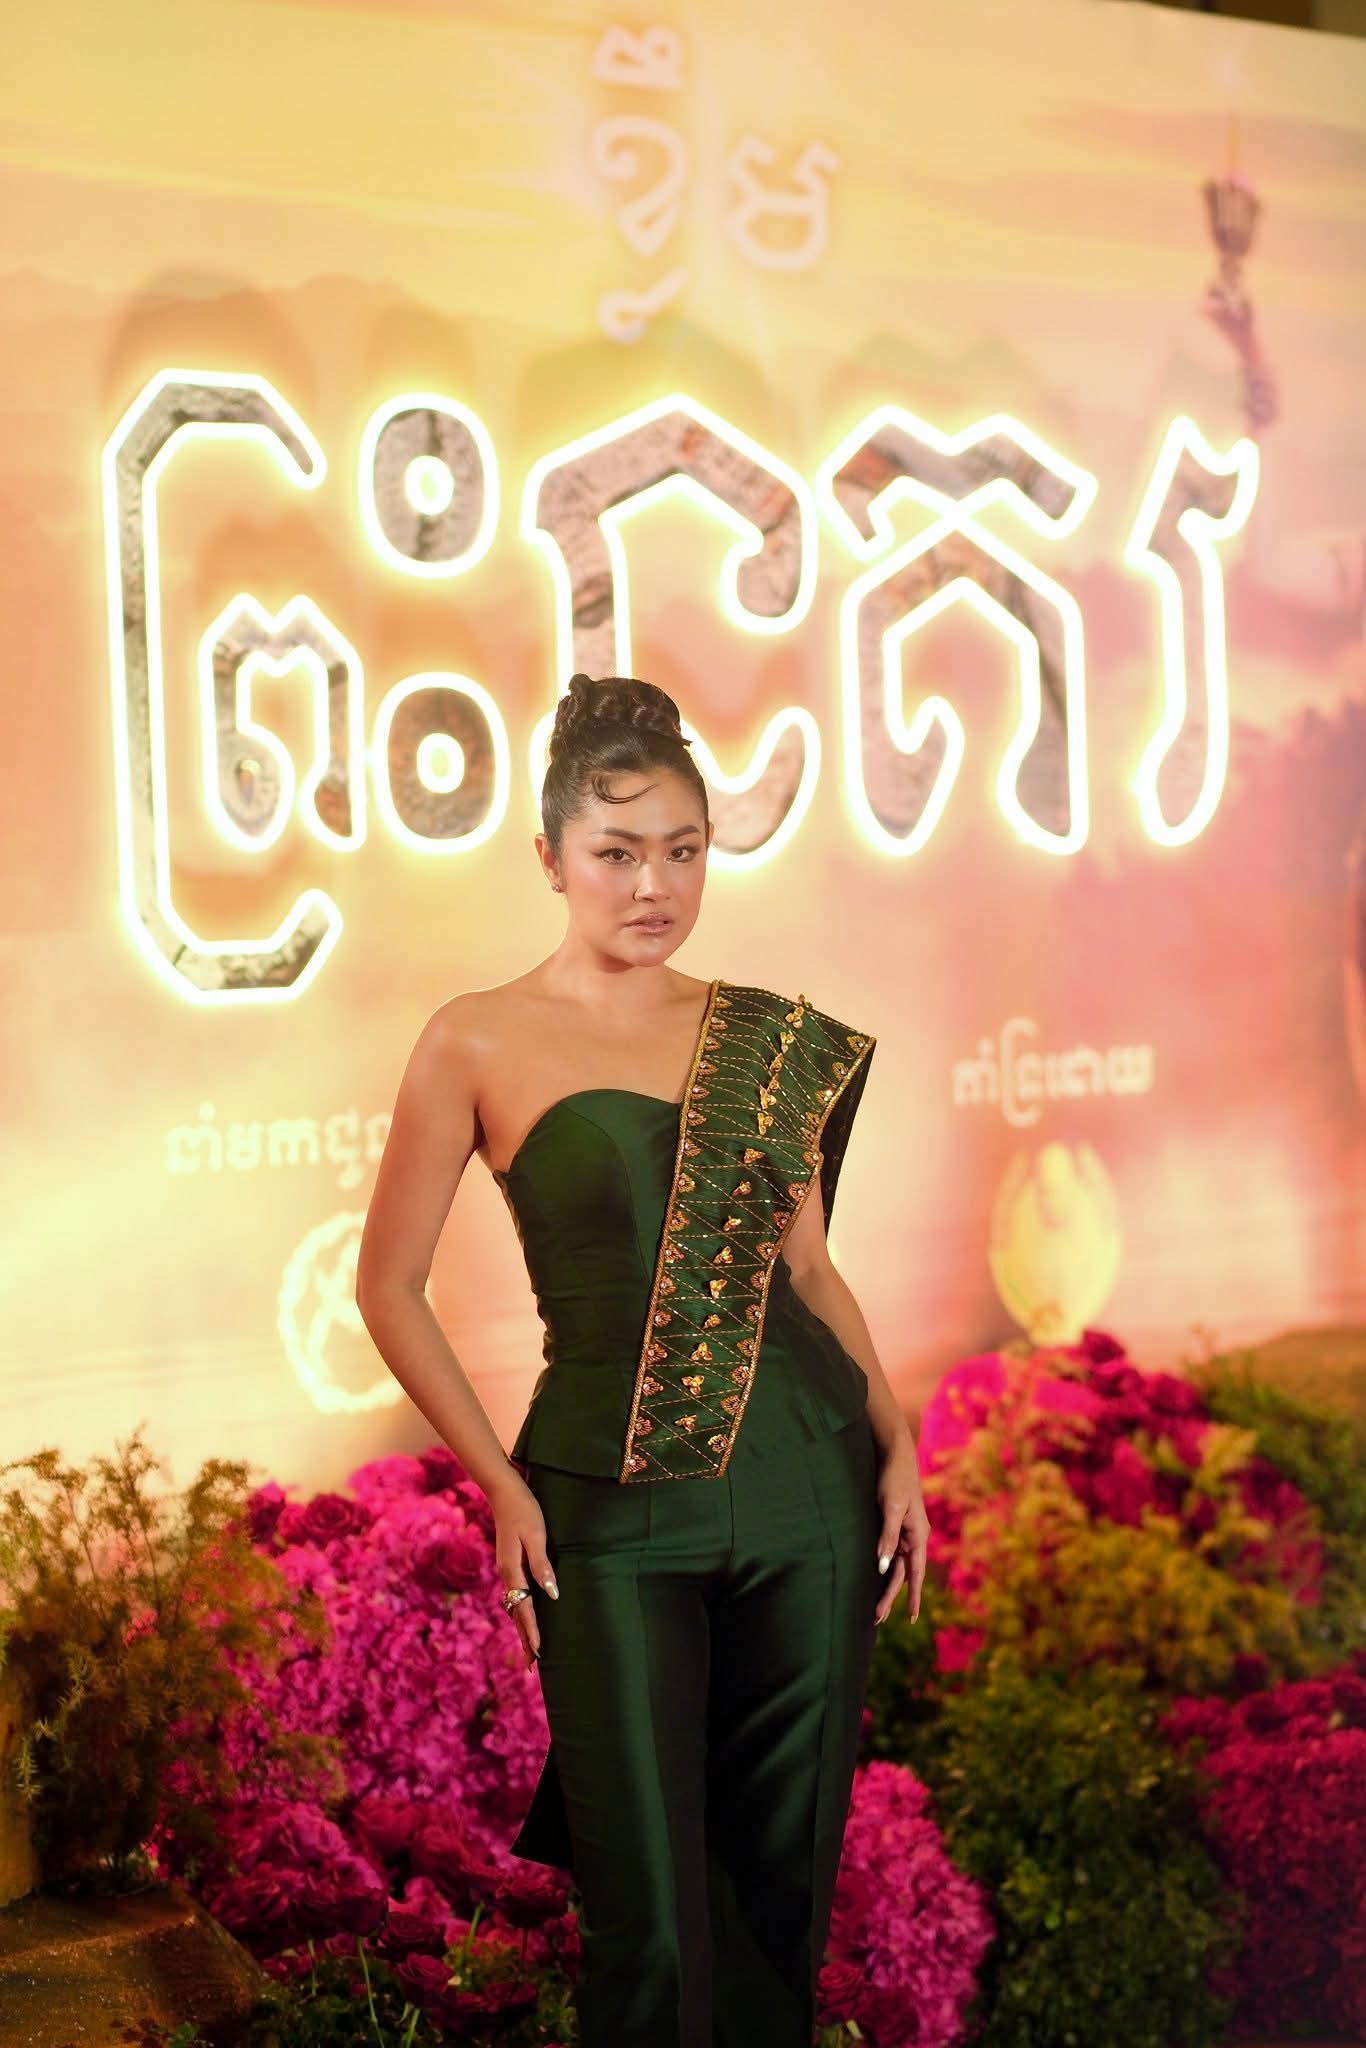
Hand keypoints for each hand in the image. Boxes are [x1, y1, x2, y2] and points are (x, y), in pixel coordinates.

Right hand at [491, 1471, 558, 1668]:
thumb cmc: (524, 1510)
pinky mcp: (510, 1562)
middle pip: (516, 1612)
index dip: (531, 1630)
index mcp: (512, 1570)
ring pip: (514, 1604)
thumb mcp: (536, 1535)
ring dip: (522, 1626)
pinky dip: (521, 1610)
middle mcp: (507, 1573)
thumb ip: (542, 1565)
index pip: (524, 1608)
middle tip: (531, 1663)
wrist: (504, 1490)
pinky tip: (526, 1614)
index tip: (538, 1652)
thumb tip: (551, 1594)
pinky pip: (516, 1594)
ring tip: (530, 1647)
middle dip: (524, 1637)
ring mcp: (507, 1568)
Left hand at [873, 1432, 928, 1625]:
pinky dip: (884, 1567)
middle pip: (903, 1574)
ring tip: (875, 1608)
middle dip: (891, 1597)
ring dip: (886, 1586)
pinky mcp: (893, 1524)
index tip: (913, 1619)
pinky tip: (876, 1578)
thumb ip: (887, 1537)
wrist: (894, 1453)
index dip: (914, 1597)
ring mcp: (904, 1531)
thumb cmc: (894, 1479)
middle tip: (877, 1619)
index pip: (916, 1573)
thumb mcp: (889, 1508)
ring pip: (896, 1565)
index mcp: (918, 1535)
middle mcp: (913, 1536)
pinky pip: (890, 1552)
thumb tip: (882, 1566)